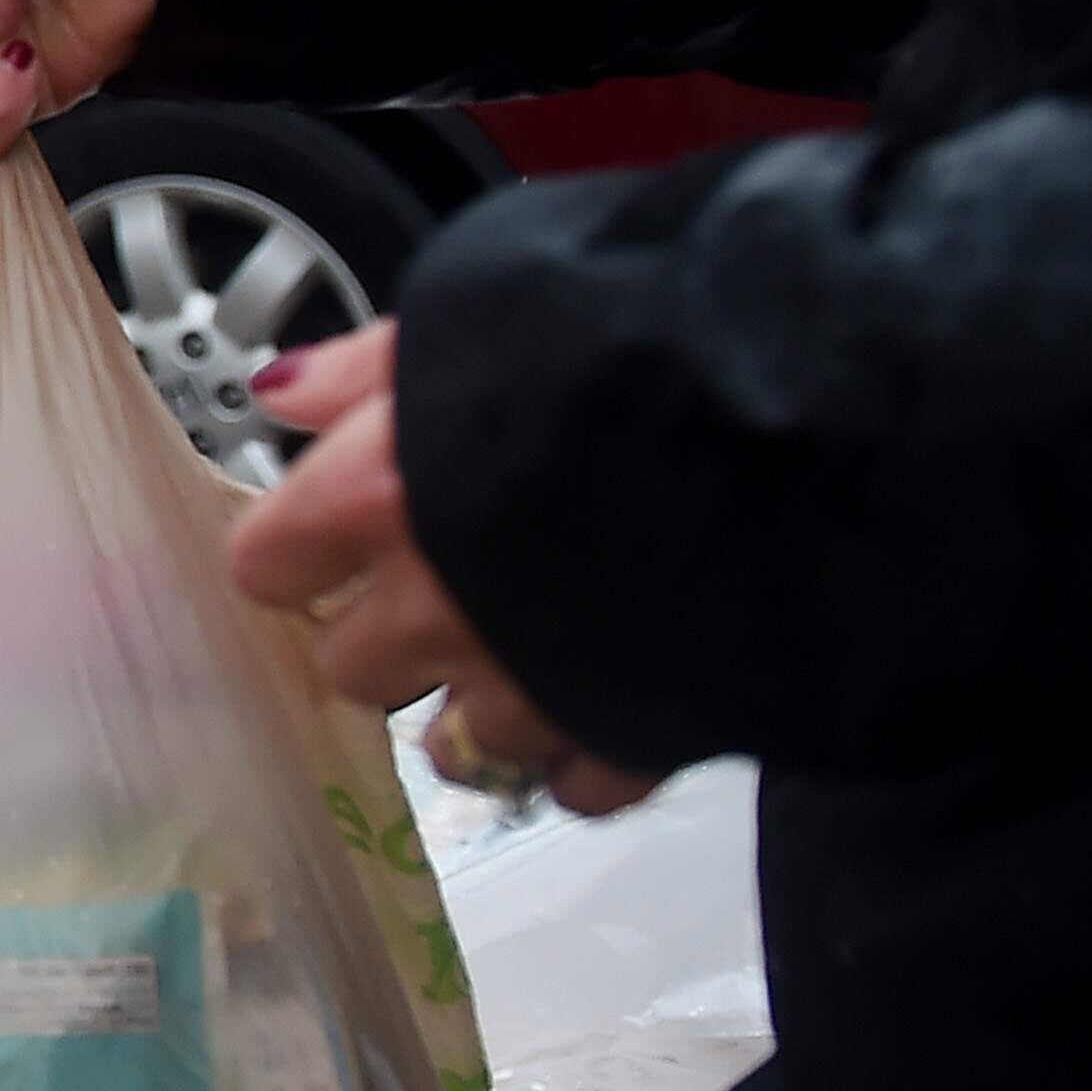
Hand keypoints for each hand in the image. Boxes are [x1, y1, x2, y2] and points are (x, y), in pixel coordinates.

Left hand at [225, 322, 660, 817]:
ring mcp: (531, 687)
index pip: (266, 564)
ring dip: (493, 700)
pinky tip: (622, 693)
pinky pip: (578, 784)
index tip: (334, 536)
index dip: (303, 548)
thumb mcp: (489, 306)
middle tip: (449, 585)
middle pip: (353, 667)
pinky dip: (592, 750)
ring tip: (543, 643)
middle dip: (394, 635)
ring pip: (460, 743)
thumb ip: (374, 366)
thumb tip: (289, 392)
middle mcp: (436, 608)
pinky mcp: (632, 738)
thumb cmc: (653, 332)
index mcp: (380, 496)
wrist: (825, 411)